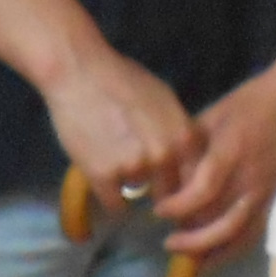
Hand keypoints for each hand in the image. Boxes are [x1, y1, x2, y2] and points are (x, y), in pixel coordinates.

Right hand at [43, 47, 199, 203]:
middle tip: (140, 173)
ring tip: (113, 157)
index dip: (184, 184)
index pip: (197, 179)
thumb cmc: (121, 78)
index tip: (172, 184)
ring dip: (129, 185)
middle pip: (170, 193)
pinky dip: (108, 195)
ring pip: (139, 195)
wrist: (78, 72)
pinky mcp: (103, 176)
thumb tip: (186, 158)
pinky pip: (114, 204)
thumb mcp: (165, 99)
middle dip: (157, 189)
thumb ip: (178, 132)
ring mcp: (134, 167)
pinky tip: (101, 172)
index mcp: (184, 136)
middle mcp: (164, 155)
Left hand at [155, 64, 275, 258]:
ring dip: (210, 251)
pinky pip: (252, 234)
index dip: (180, 206)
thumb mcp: (213, 116)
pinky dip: (231, 251)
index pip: (204, 188)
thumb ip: (190, 148)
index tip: (159, 211)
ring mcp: (266, 191)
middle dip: (192, 239)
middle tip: (169, 243)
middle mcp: (251, 176)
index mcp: (232, 150)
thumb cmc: (248, 105)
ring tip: (187, 258)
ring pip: (238, 233)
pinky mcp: (274, 200)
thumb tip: (167, 178)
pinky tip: (211, 260)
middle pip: (221, 220)